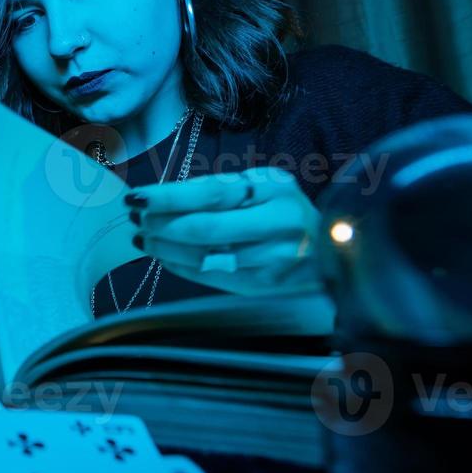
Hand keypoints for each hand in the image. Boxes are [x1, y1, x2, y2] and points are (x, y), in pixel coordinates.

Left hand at [128, 166, 322, 296]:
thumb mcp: (266, 186)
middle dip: (161, 225)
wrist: (334, 249)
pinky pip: (209, 276)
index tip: (137, 197)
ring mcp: (272, 260)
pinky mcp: (263, 286)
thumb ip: (224, 189)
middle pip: (204, 228)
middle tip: (136, 219)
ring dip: (163, 247)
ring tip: (142, 237)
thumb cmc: (286, 210)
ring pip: (203, 256)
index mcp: (275, 190)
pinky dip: (179, 265)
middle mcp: (278, 225)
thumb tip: (165, 197)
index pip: (211, 193)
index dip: (169, 197)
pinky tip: (163, 255)